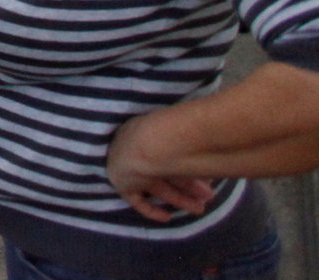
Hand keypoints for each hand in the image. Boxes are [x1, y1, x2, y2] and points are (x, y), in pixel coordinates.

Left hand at [104, 118, 220, 223]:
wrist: (149, 145)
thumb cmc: (174, 135)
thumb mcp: (195, 139)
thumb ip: (205, 145)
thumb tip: (229, 149)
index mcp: (155, 134)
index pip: (174, 154)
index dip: (191, 169)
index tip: (208, 179)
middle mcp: (142, 149)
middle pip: (167, 172)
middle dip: (189, 185)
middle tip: (208, 196)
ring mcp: (130, 165)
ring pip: (159, 187)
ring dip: (180, 198)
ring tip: (200, 209)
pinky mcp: (122, 183)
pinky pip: (136, 200)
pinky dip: (150, 210)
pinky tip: (167, 218)